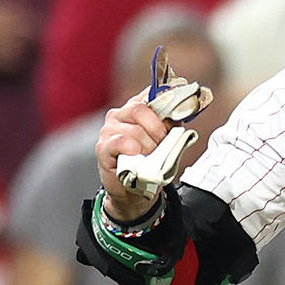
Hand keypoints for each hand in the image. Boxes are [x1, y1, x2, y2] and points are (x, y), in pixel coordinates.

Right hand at [96, 97, 170, 220]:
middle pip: (141, 110)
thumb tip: (182, 113)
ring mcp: (108, 131)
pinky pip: (120, 142)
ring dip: (148, 147)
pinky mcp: (103, 148)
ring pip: (134, 130)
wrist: (134, 191)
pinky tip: (136, 156)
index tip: (176, 114)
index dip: (166, 100)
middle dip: (157, 130)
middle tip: (163, 145)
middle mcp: (119, 115)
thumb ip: (171, 124)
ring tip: (150, 158)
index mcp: (135, 108)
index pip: (149, 93)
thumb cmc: (148, 163)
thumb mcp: (165, 141)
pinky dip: (132, 149)